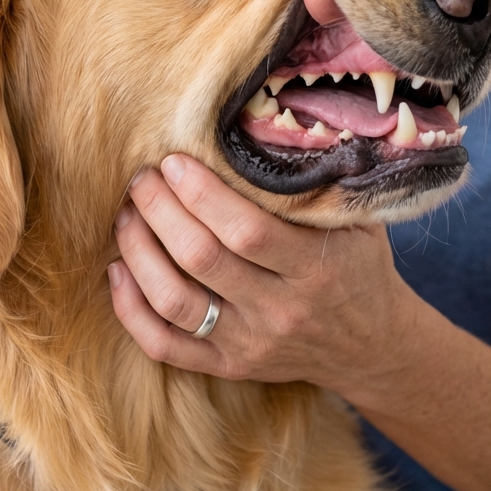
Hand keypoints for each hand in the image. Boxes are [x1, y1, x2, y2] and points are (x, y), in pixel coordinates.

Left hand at [109, 154, 417, 389]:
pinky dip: (131, 310)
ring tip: (127, 214)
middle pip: (201, 260)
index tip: (175, 161)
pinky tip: (117, 270)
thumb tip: (266, 124)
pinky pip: (165, 346)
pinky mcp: (229, 366)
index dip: (202, 194)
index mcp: (315, 268)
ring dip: (139, 252)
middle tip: (142, 178)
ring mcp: (250, 344)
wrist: (373, 346)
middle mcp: (280, 310)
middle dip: (160, 211)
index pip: (246, 231)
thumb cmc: (359, 266)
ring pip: (174, 302)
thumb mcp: (358, 222)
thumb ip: (319, 184)